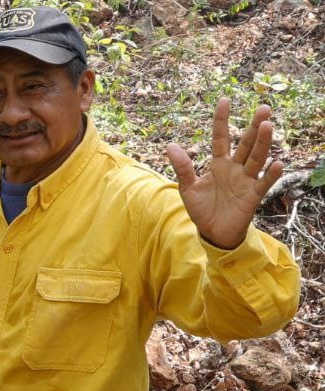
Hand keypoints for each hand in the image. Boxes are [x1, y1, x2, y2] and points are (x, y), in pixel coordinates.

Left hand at [165, 97, 283, 250]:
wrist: (212, 232)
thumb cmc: (202, 208)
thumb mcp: (188, 188)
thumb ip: (182, 167)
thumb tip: (170, 145)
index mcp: (218, 164)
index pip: (221, 137)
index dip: (221, 120)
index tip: (224, 100)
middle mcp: (235, 168)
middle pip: (245, 144)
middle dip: (253, 127)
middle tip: (263, 108)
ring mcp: (246, 180)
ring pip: (256, 158)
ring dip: (262, 143)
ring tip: (267, 125)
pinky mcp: (253, 196)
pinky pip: (264, 183)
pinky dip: (271, 174)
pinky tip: (277, 163)